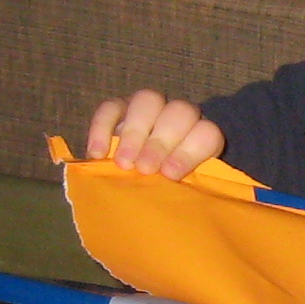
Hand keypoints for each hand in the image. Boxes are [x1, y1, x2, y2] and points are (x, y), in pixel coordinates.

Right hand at [84, 89, 224, 179]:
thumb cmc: (165, 187)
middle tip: (144, 169)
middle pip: (180, 112)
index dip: (190, 152)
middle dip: (161, 142)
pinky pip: (111, 107)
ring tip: (123, 162)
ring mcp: (149, 108)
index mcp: (201, 136)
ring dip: (135, 132)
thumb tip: (177, 203)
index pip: (207, 133)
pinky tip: (97, 154)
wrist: (142, 176)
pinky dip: (102, 128)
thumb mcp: (178, 191)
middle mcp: (179, 116)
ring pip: (147, 100)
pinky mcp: (119, 107)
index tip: (170, 174)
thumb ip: (182, 191)